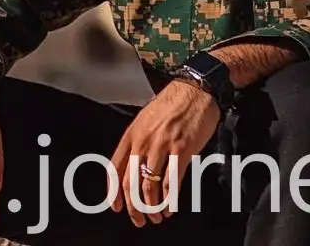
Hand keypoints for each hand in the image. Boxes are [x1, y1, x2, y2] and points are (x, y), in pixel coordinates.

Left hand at [109, 79, 219, 225]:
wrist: (195, 89)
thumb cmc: (172, 104)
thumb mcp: (146, 120)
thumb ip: (139, 143)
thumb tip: (133, 169)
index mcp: (132, 133)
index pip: (115, 167)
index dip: (114, 191)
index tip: (116, 207)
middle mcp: (144, 140)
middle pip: (131, 182)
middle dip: (134, 207)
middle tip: (140, 220)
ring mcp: (162, 145)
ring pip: (150, 186)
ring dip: (153, 207)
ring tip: (157, 217)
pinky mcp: (182, 150)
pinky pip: (172, 182)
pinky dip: (170, 200)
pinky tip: (170, 208)